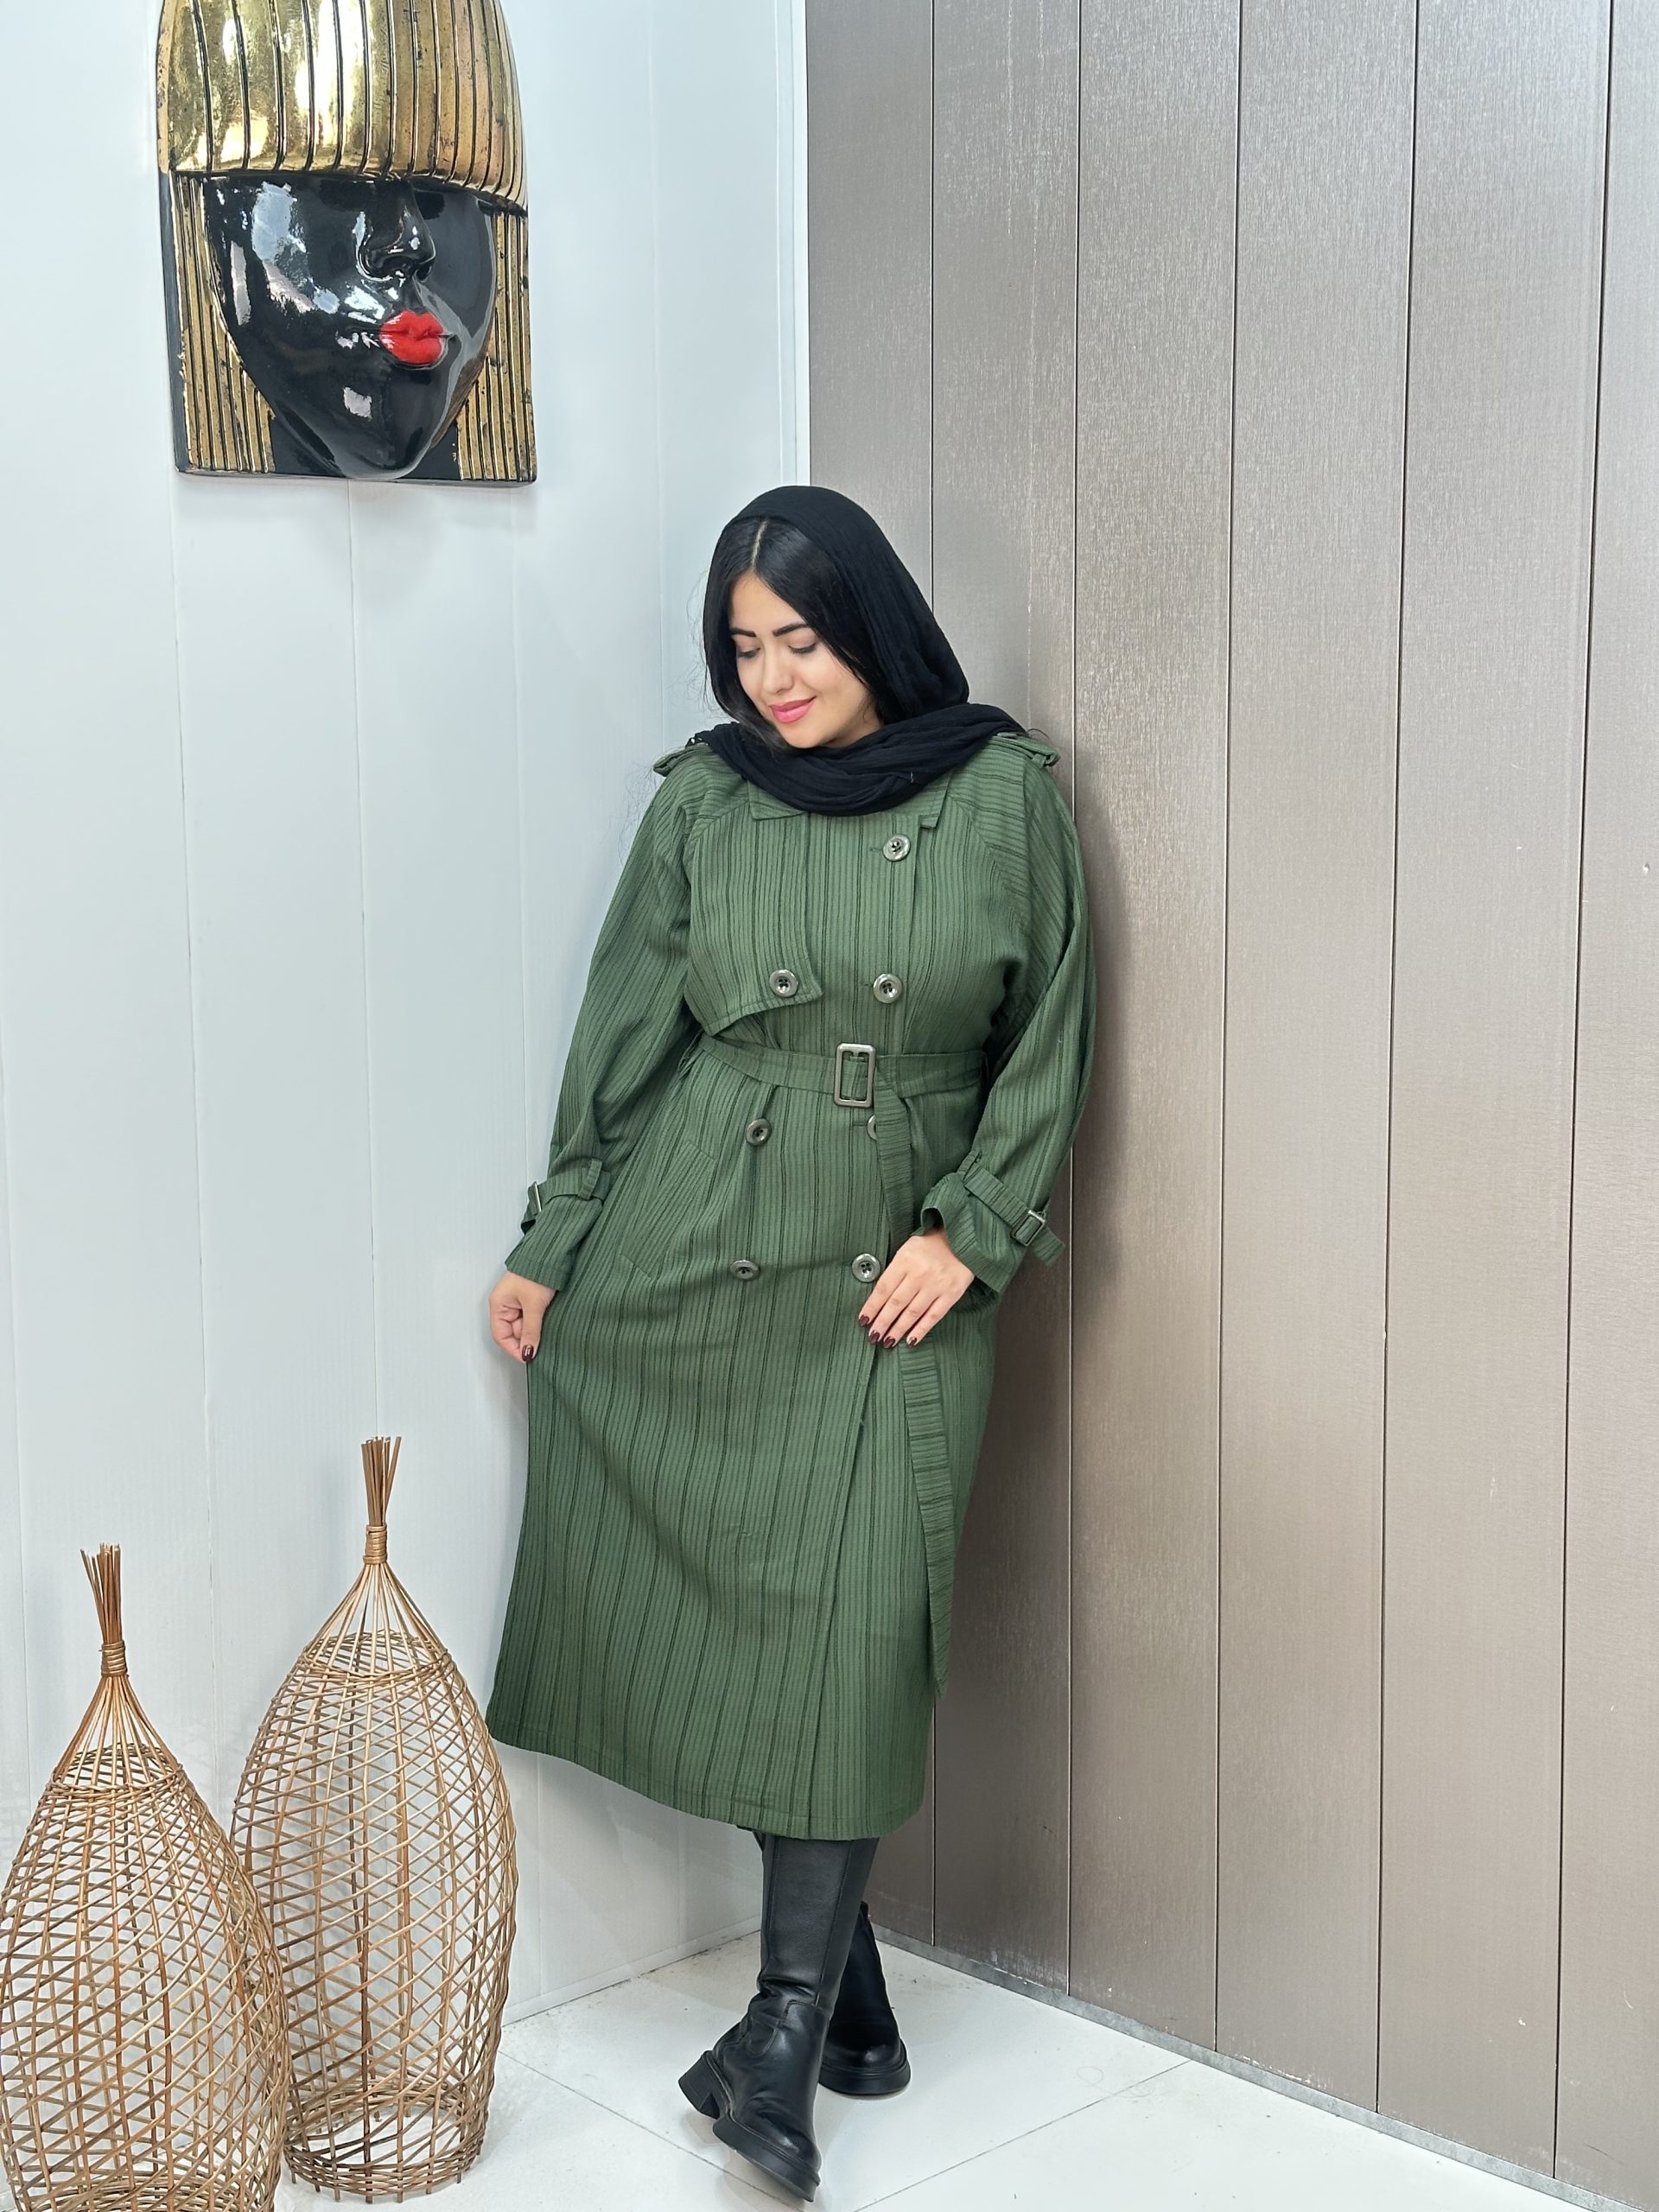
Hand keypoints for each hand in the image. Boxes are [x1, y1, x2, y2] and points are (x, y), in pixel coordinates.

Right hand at [490, 1271, 554, 1362]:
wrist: (551, 1254)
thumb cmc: (536, 1273)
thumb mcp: (534, 1305)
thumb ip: (530, 1331)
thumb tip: (528, 1352)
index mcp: (498, 1305)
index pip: (500, 1336)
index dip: (514, 1349)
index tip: (528, 1358)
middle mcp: (505, 1304)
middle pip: (513, 1333)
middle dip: (527, 1340)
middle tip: (541, 1346)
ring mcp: (517, 1302)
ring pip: (524, 1326)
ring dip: (534, 1331)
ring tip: (547, 1329)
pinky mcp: (529, 1300)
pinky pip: (531, 1318)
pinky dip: (539, 1323)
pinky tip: (547, 1323)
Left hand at [856, 1225, 973, 1348]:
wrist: (962, 1239)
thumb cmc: (930, 1245)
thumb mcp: (907, 1249)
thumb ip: (894, 1270)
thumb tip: (879, 1297)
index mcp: (905, 1260)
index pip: (883, 1288)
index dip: (872, 1307)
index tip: (863, 1320)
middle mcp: (920, 1274)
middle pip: (896, 1303)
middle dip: (882, 1322)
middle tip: (873, 1336)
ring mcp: (937, 1285)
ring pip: (913, 1312)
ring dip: (898, 1329)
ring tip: (887, 1341)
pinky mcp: (952, 1294)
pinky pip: (933, 1316)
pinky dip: (921, 1330)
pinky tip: (911, 1340)